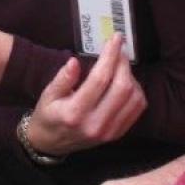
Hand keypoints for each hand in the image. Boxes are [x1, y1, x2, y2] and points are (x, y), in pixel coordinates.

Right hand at [27, 34, 145, 155]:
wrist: (51, 145)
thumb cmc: (48, 115)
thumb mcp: (48, 94)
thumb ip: (62, 79)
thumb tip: (74, 61)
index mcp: (75, 112)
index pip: (100, 79)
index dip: (110, 56)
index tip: (114, 39)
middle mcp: (95, 124)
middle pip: (122, 88)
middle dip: (123, 63)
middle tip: (119, 48)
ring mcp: (109, 132)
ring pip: (133, 98)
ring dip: (131, 76)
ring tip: (120, 65)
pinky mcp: (117, 134)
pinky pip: (137, 109)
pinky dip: (136, 91)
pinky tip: (125, 81)